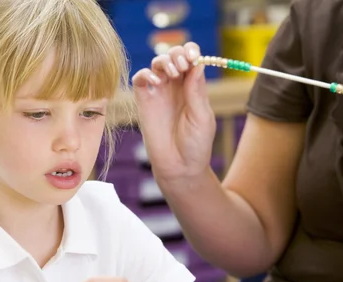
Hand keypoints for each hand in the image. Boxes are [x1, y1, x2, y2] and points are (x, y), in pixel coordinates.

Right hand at [132, 42, 216, 180]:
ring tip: (172, 74)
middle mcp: (176, 86)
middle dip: (177, 54)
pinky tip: (156, 83)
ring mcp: (159, 93)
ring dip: (164, 61)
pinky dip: (146, 74)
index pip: (191, 59)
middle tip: (182, 67)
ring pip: (156, 63)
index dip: (191, 52)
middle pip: (173, 56)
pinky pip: (140, 79)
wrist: (179, 167)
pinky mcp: (144, 102)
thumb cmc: (195, 145)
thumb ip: (196, 91)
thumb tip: (197, 65)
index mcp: (193, 87)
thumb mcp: (202, 117)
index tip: (193, 57)